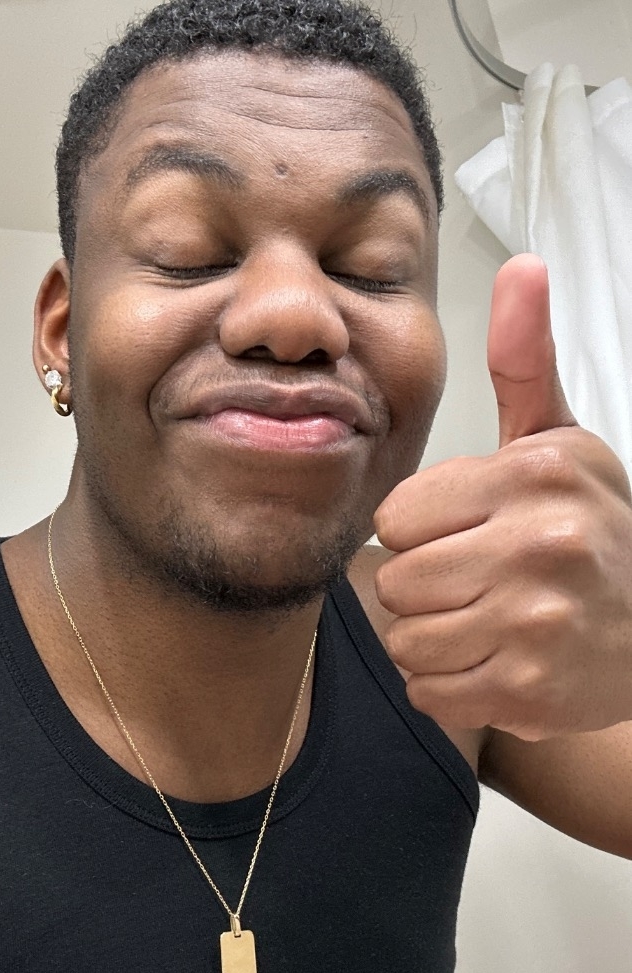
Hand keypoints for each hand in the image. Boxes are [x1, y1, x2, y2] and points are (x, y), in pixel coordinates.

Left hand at [373, 253, 631, 740]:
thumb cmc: (592, 529)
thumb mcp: (561, 439)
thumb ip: (524, 362)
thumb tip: (522, 267)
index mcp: (534, 476)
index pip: (397, 518)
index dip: (421, 530)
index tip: (465, 532)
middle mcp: (539, 547)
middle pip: (396, 580)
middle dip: (425, 585)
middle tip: (475, 581)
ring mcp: (536, 624)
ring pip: (407, 639)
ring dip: (432, 637)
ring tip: (483, 619)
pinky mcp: (531, 690)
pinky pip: (431, 691)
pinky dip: (449, 684)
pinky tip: (492, 660)